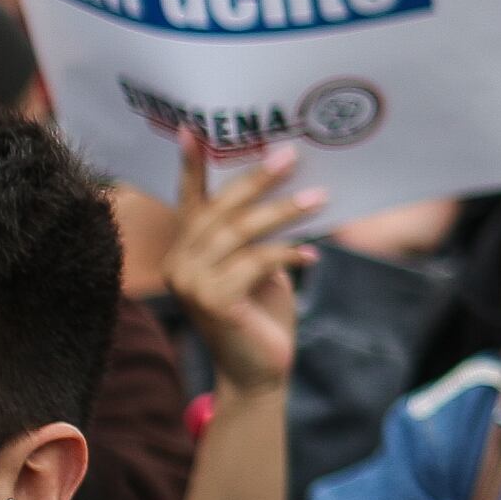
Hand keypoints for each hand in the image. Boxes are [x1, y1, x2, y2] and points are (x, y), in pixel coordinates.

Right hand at [163, 141, 316, 393]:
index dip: (192, 165)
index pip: (190, 200)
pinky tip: (312, 255)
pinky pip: (255, 264)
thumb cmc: (262, 314)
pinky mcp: (213, 302)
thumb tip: (290, 186)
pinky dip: (287, 255)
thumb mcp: (258, 266)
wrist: (259, 371)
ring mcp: (191, 284)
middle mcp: (180, 263)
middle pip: (220, 209)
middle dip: (258, 179)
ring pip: (240, 233)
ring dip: (284, 213)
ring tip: (321, 198)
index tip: (194, 128)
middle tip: (291, 155)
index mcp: (186, 249)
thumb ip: (255, 234)